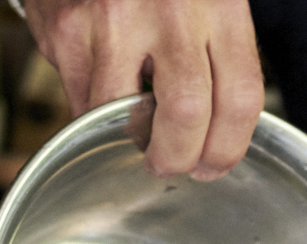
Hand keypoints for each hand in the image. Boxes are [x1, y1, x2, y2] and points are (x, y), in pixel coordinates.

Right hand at [21, 0, 263, 179]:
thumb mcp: (208, 1)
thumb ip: (219, 59)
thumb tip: (213, 139)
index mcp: (219, 5)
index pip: (240, 99)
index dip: (229, 148)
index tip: (214, 164)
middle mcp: (169, 11)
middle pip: (186, 116)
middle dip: (179, 157)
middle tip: (173, 164)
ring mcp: (112, 20)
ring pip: (123, 116)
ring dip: (131, 140)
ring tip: (137, 132)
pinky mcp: (66, 30)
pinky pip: (82, 99)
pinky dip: (94, 113)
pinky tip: (104, 90)